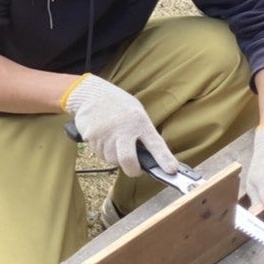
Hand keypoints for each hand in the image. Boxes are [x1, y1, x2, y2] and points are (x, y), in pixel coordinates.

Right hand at [63, 74, 177, 177]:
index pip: (155, 144)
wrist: (91, 93)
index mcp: (140, 122)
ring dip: (115, 156)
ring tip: (114, 140)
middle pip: (128, 160)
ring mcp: (106, 133)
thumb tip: (150, 159)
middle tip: (134, 169)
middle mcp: (123, 129)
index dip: (164, 160)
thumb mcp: (137, 113)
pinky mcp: (91, 137)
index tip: (171, 171)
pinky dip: (103, 150)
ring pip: (112, 159)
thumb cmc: (119, 105)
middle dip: (132, 170)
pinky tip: (103, 136)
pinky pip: (99, 153)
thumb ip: (143, 134)